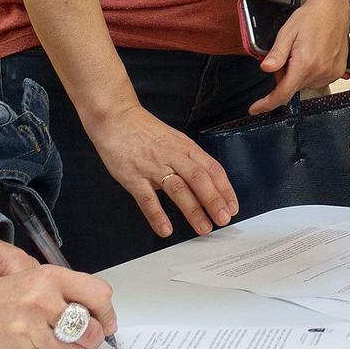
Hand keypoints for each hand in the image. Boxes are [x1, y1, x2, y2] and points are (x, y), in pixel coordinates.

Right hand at [0, 265, 115, 348]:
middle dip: (96, 336)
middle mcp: (44, 297)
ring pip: (77, 346)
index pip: (99, 293)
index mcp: (49, 276)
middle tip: (90, 340)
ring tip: (63, 347)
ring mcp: (33, 323)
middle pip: (93, 323)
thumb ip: (62, 294)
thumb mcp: (30, 284)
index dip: (106, 312)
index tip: (106, 322)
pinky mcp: (23, 347)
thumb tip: (94, 315)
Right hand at [85, 105, 236, 237]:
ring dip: (193, 210)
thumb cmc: (146, 131)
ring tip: (203, 228)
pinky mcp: (133, 177)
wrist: (117, 119)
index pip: (212, 168)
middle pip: (199, 179)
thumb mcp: (175, 140)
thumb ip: (190, 159)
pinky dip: (157, 215)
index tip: (232, 206)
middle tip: (223, 219)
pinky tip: (165, 229)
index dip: (225, 189)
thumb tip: (207, 181)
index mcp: (186, 148)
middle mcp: (173, 156)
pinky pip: (147, 199)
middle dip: (214, 201)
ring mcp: (153, 167)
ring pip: (178, 189)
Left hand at [250, 0, 349, 114]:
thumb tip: (266, 69)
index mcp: (305, 63)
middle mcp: (319, 71)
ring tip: (302, 52)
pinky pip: (317, 80)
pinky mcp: (337, 72)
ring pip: (304, 84)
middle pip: (292, 87)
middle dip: (284, 76)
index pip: (283, 93)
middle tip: (286, 55)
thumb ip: (276, 54)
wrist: (334, 8)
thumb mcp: (287, 32)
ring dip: (298, 74)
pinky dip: (310, 72)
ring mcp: (330, 73)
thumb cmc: (312, 17)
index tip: (255, 108)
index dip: (267, 104)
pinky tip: (313, 56)